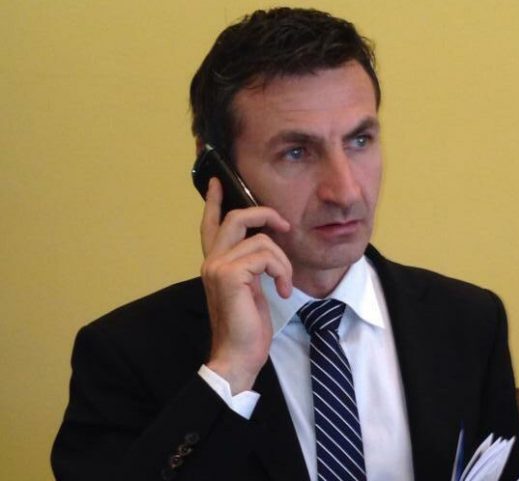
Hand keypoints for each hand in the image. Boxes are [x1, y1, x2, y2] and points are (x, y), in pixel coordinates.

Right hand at [200, 178, 291, 393]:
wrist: (237, 357)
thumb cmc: (247, 328)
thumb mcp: (251, 290)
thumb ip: (251, 266)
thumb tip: (266, 245)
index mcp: (215, 264)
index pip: (210, 225)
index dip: (214, 202)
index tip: (216, 182)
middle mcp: (211, 261)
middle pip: (237, 218)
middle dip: (265, 214)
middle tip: (284, 225)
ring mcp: (217, 267)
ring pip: (261, 240)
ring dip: (283, 261)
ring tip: (284, 284)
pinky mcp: (230, 275)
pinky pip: (266, 256)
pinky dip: (282, 271)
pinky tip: (283, 291)